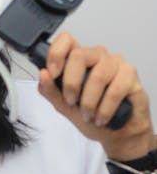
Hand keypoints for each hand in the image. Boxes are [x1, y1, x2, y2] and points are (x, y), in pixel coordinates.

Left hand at [37, 32, 154, 159]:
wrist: (116, 133)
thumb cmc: (92, 116)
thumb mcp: (64, 107)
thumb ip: (50, 91)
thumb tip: (43, 74)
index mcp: (79, 59)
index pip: (66, 40)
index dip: (56, 54)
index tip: (53, 73)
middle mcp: (97, 57)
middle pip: (78, 55)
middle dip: (71, 84)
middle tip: (72, 102)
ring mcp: (115, 63)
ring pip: (97, 75)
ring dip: (89, 102)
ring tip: (88, 116)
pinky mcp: (130, 75)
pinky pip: (115, 90)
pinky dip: (105, 109)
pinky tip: (102, 118)